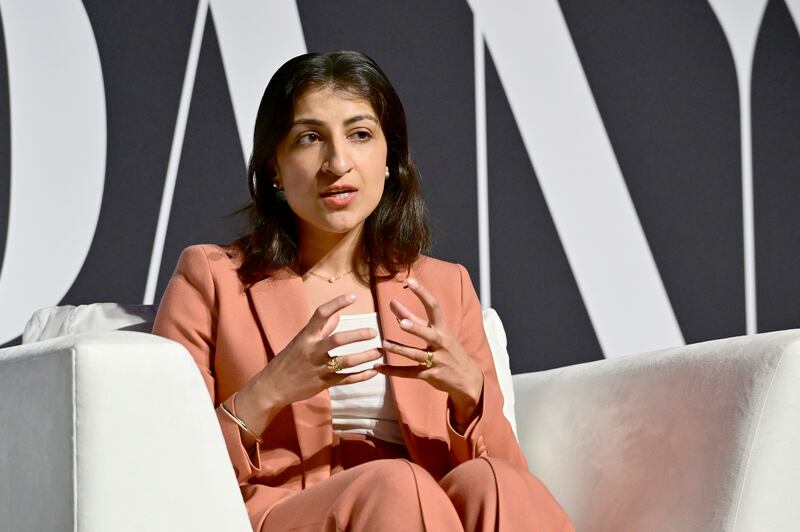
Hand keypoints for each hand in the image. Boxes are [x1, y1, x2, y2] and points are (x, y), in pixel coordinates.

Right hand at [236, 293, 381, 437]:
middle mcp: (313, 350)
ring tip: (379, 351)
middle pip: (338, 340)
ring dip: (365, 356)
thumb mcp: (301, 341)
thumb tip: (337, 315)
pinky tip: (373, 372)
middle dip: (357, 335)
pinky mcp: (324, 383)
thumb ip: (321, 329)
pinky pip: (346, 379)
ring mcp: (319, 368)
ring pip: (346, 361)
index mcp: (306, 336)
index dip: (337, 303)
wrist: (273, 386)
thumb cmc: (288, 360)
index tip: (353, 297)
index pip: (321, 314)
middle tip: (373, 332)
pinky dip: (361, 376)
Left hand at [375, 278, 483, 427]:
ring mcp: (435, 360)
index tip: (410, 281)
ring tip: (384, 344)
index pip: (433, 307)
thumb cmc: (449, 351)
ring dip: (400, 349)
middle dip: (415, 328)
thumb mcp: (437, 333)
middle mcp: (440, 343)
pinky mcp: (429, 375)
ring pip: (416, 355)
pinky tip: (378, 367)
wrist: (467, 378)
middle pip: (428, 334)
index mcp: (442, 329)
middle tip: (401, 322)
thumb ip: (414, 320)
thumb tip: (394, 305)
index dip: (422, 293)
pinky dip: (392, 371)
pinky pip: (408, 373)